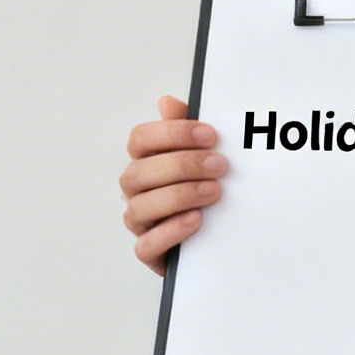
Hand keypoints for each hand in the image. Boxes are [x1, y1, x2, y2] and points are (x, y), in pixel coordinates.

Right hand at [120, 96, 229, 274]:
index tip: (210, 135)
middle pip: (139, 172)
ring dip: (179, 196)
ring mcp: (140, 222)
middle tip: (220, 165)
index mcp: (144, 161)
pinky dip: (170, 231)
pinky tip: (195, 220)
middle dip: (182, 165)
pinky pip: (146, 245)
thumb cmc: (202, 189)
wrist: (215, 238)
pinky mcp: (149, 252)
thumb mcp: (200, 156)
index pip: (140, 139)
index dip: (172, 133)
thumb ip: (184, 130)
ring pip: (140, 207)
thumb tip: (168, 102)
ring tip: (213, 192)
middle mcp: (135, 190)